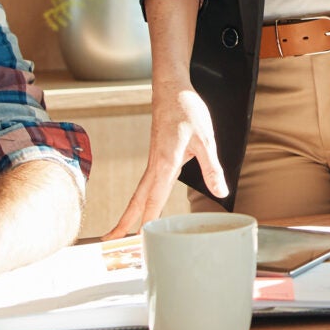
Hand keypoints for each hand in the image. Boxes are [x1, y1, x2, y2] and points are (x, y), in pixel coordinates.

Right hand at [108, 79, 224, 237]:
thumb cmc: (187, 110)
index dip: (148, 221)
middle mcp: (155, 165)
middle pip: (137, 199)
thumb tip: (220, 192)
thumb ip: (212, 167)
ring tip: (120, 231)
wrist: (171, 88)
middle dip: (124, 221)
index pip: (154, 199)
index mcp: (166, 163)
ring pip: (139, 192)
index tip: (140, 240)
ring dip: (130, 212)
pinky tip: (144, 206)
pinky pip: (146, 184)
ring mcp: (154, 161)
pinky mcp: (157, 157)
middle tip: (108, 240)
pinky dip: (140, 199)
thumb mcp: (206, 138)